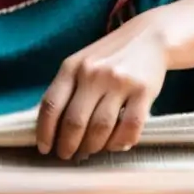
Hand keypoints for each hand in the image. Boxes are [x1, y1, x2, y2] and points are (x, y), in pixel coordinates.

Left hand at [36, 13, 167, 160]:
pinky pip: (129, 127)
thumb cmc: (109, 56)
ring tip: (90, 151)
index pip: (51, 104)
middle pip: (74, 121)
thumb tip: (51, 128)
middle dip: (68, 145)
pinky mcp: (143, 90)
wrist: (149, 37)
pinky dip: (120, 142)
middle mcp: (93, 73)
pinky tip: (115, 144)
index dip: (45, 132)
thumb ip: (67, 88)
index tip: (45, 149)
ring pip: (100, 128)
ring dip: (92, 146)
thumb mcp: (81, 63)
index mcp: (72, 66)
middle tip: (68, 155)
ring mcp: (119, 81)